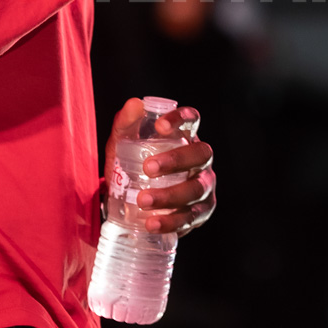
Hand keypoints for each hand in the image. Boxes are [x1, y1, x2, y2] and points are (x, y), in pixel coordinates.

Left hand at [105, 96, 215, 235]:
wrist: (128, 204)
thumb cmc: (132, 166)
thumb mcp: (123, 145)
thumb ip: (125, 125)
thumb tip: (134, 104)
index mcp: (185, 137)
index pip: (193, 120)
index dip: (181, 119)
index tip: (160, 125)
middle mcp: (201, 160)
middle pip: (201, 154)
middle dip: (176, 160)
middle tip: (148, 167)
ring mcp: (204, 187)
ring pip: (197, 189)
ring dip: (170, 195)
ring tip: (143, 200)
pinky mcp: (200, 213)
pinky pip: (191, 217)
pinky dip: (171, 221)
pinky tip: (151, 223)